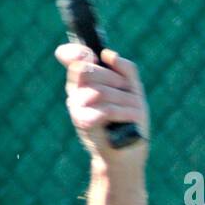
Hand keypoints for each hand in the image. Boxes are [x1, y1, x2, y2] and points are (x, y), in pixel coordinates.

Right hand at [55, 43, 149, 162]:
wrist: (127, 151)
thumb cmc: (128, 118)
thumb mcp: (132, 89)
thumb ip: (125, 69)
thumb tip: (108, 55)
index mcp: (84, 82)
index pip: (71, 59)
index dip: (75, 52)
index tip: (91, 55)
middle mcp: (76, 93)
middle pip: (86, 71)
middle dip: (113, 78)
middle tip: (126, 90)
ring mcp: (77, 109)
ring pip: (99, 91)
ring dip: (123, 98)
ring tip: (134, 108)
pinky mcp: (84, 125)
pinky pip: (104, 110)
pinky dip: (122, 112)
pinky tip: (130, 117)